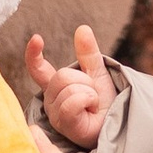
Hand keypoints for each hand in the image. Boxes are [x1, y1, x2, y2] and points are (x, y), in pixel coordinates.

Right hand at [25, 22, 112, 147]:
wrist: (118, 125)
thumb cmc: (106, 105)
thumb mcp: (98, 73)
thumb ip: (88, 53)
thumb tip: (82, 28)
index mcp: (56, 87)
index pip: (38, 70)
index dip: (34, 54)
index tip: (37, 38)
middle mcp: (51, 100)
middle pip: (62, 76)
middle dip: (84, 81)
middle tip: (93, 95)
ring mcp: (56, 114)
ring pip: (68, 88)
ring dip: (89, 93)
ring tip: (93, 106)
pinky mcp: (64, 125)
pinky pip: (72, 102)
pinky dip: (88, 101)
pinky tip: (91, 110)